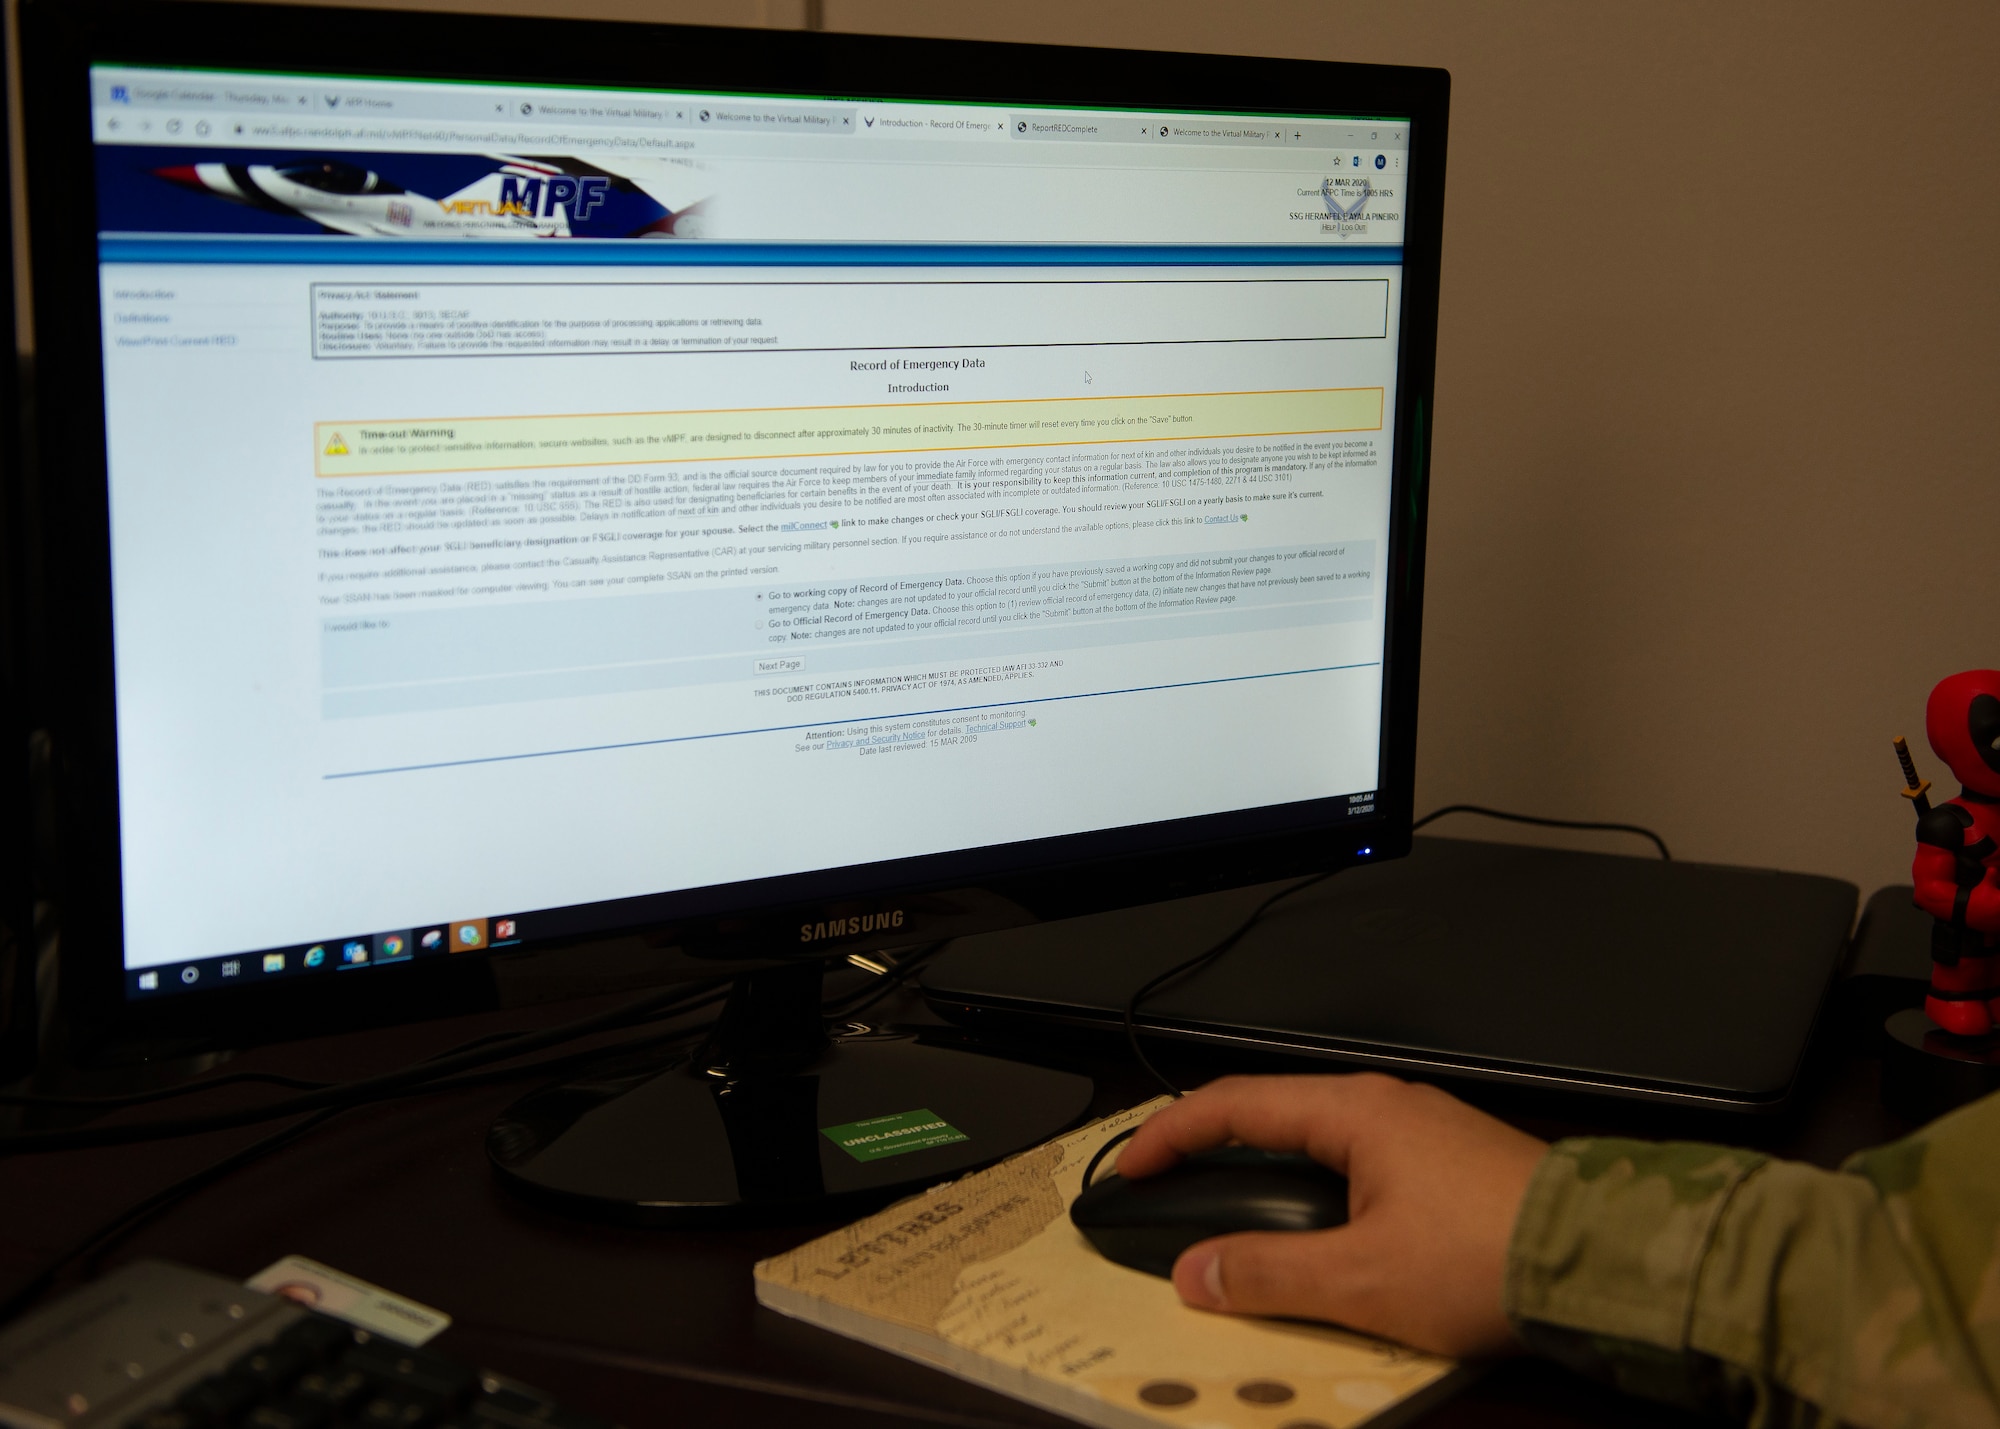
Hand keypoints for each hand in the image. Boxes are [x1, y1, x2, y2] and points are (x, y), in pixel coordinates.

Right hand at [1115, 1073, 1547, 1356]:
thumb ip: (1268, 1274)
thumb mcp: (1360, 1279)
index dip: (1170, 1135)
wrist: (1606, 1260)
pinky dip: (1315, 1198)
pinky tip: (1318, 1243)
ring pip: (1317, 1147)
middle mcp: (1387, 1109)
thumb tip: (1200, 1272)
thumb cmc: (1498, 1252)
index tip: (1134, 1167)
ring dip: (1266, 1180)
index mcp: (1355, 1113)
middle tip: (1169, 1189)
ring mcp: (1422, 1136)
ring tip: (1234, 1223)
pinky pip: (1357, 1171)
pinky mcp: (1450, 1170)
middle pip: (1272, 1117)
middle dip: (1211, 1153)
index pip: (1233, 1105)